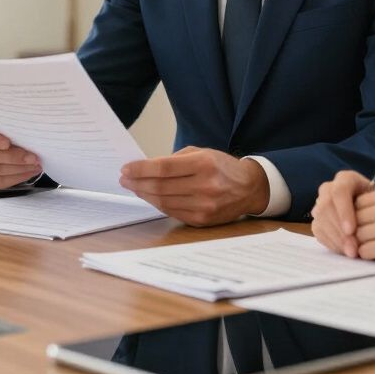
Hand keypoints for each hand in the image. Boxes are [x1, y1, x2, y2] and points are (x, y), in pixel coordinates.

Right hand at [0, 118, 41, 188]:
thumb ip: (13, 122)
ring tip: (35, 164)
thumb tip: (29, 122)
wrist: (11, 139)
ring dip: (19, 168)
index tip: (8, 143)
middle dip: (14, 157)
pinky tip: (29, 172)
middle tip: (32, 157)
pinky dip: (17, 178)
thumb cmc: (10, 128)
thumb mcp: (10, 120)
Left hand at [119, 147, 270, 225]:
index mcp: (204, 164)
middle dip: (138, 182)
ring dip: (144, 194)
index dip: (141, 169)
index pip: (164, 168)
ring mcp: (204, 206)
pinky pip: (172, 212)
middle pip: (160, 186)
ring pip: (163, 202)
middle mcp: (205, 186)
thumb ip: (175, 160)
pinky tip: (150, 197)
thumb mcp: (202, 153)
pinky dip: (158, 204)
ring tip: (134, 187)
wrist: (249, 188)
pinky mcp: (202, 221)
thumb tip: (146, 168)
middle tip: (125, 179)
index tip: (126, 168)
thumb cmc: (222, 167)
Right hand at [311, 171, 369, 257]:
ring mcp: (321, 203)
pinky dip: (331, 243)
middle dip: (339, 230)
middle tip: (353, 249)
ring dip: (336, 239)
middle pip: (326, 206)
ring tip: (351, 253)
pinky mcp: (318, 218)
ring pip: (321, 219)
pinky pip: (318, 230)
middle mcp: (330, 188)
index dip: (343, 211)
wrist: (373, 211)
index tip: (352, 230)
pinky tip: (345, 251)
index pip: (339, 191)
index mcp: (346, 179)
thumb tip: (369, 228)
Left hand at [353, 186, 374, 266]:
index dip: (356, 216)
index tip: (364, 227)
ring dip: (361, 245)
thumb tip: (357, 218)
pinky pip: (364, 251)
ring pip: (356, 236)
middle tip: (364, 241)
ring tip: (374, 249)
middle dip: (356, 231)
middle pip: (352, 219)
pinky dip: (368, 256)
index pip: (356, 203)